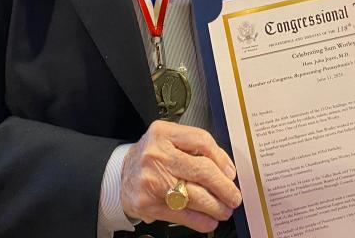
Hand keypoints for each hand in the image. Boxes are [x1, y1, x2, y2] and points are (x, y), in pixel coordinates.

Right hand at [119, 120, 241, 231]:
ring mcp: (151, 180)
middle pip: (201, 171)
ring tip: (224, 210)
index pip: (201, 141)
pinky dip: (199, 220)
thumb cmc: (152, 156)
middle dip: (224, 188)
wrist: (120, 174)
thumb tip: (226, 170)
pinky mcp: (148, 204)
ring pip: (194, 196)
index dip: (222, 159)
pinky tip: (209, 221)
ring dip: (215, 206)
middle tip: (234, 196)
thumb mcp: (170, 140)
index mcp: (164, 133)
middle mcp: (156, 155)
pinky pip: (181, 214)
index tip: (231, 173)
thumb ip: (196, 147)